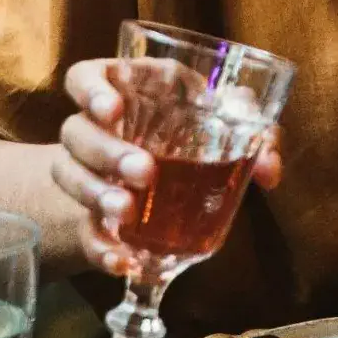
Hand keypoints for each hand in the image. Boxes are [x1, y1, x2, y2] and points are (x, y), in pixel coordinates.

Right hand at [50, 56, 282, 276]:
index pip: (86, 78)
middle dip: (107, 151)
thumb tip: (269, 166)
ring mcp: (86, 174)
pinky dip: (98, 247)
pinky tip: (120, 260)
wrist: (151, 184)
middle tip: (145, 171)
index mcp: (123, 92)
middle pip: (77, 131)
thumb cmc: (186, 134)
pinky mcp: (87, 218)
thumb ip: (249, 129)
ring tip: (128, 211)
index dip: (91, 89)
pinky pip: (83, 231)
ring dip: (96, 194)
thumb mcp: (215, 122)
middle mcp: (94, 130)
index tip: (111, 109)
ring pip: (68, 176)